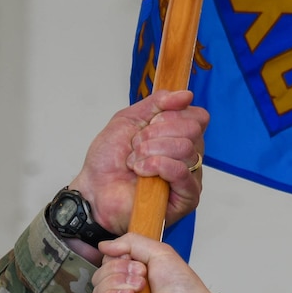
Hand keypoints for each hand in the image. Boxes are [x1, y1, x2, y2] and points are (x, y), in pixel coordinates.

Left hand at [69, 89, 208, 239]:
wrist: (94, 190)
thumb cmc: (109, 161)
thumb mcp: (129, 119)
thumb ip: (156, 103)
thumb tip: (186, 95)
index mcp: (179, 136)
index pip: (197, 116)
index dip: (171, 115)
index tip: (149, 124)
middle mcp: (188, 155)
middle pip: (192, 129)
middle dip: (156, 134)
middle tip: (136, 146)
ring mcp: (190, 177)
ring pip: (185, 148)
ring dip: (151, 151)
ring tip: (135, 163)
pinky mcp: (187, 197)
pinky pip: (182, 172)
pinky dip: (158, 166)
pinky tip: (142, 172)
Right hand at [92, 233, 213, 292]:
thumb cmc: (182, 288)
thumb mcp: (159, 252)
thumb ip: (131, 242)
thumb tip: (103, 245)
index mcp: (132, 274)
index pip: (108, 261)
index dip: (117, 257)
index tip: (134, 259)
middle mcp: (123, 290)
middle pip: (100, 274)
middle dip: (120, 269)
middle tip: (142, 275)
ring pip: (98, 289)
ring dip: (118, 283)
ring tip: (140, 287)